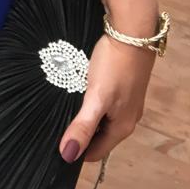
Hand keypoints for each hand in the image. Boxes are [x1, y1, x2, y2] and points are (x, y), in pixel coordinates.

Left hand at [58, 29, 156, 164]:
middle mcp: (128, 118)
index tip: (56, 143)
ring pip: (102, 120)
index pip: (96, 152)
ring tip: (66, 108)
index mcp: (122, 127)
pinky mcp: (125, 85)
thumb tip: (68, 155)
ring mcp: (128, 101)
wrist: (133, 33)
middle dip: (81, 135)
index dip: (77, 151)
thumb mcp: (96, 97)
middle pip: (100, 137)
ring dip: (86, 118)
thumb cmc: (114, 66)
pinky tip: (81, 91)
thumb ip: (83, 126)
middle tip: (57, 124)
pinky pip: (106, 104)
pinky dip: (93, 103)